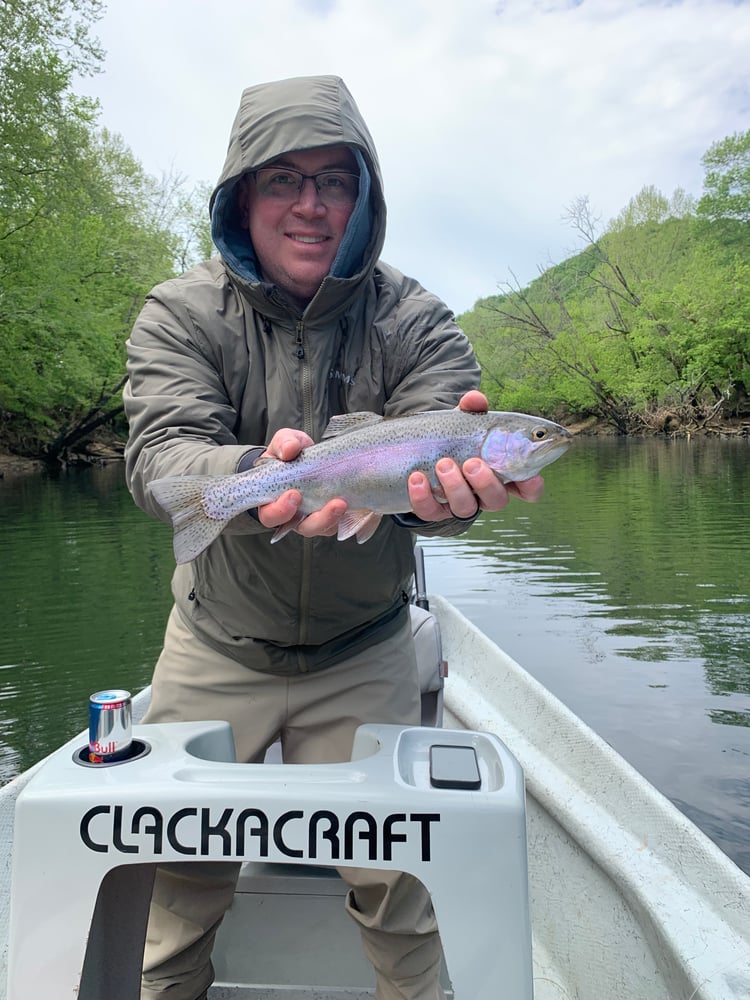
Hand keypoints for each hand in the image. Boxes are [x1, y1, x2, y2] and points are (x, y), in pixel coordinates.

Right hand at [256, 428, 347, 537]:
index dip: (280, 511)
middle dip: (317, 519)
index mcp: (273, 502)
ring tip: (342, 503)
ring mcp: (315, 518)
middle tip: (331, 503)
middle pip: (302, 528)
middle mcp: (294, 517)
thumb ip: (284, 443)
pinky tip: (356, 504)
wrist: (309, 457)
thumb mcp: (284, 442)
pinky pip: (343, 523)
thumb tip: (289, 449)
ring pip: (324, 528)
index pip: (271, 516)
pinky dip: (350, 516)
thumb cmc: (290, 454)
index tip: (294, 494)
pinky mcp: (334, 517)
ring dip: (333, 518)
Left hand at [406, 391, 544, 520]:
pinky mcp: (433, 510)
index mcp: (500, 473)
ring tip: (443, 464)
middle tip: (471, 462)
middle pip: (497, 500)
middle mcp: (483, 493)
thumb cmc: (454, 439)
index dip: (532, 486)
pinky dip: (422, 496)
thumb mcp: (464, 422)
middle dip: (485, 483)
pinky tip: (416, 477)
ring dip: (455, 486)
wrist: (417, 452)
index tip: (529, 476)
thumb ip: (473, 410)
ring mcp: (458, 503)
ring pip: (465, 508)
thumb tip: (475, 399)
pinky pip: (429, 511)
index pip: (527, 489)